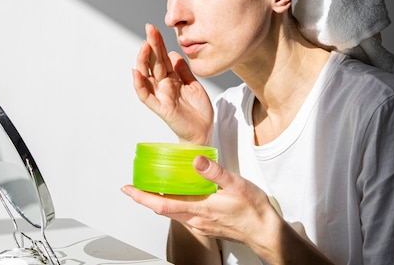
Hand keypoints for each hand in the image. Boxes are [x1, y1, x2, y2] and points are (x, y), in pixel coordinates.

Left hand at [122, 156, 278, 250]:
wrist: (265, 232)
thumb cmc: (253, 210)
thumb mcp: (237, 185)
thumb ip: (215, 172)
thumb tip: (196, 160)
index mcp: (200, 209)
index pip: (163, 204)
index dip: (143, 197)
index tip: (128, 189)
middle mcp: (196, 220)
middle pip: (162, 210)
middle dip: (144, 199)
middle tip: (131, 188)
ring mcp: (200, 224)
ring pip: (172, 213)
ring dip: (157, 202)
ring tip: (149, 189)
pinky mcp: (206, 224)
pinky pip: (182, 215)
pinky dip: (172, 205)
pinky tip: (176, 195)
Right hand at [132, 23, 213, 144]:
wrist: (203, 131)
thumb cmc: (198, 110)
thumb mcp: (193, 84)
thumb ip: (183, 70)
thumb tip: (173, 54)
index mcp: (172, 78)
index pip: (162, 57)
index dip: (157, 43)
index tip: (154, 28)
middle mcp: (163, 85)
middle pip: (154, 63)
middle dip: (151, 45)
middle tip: (149, 29)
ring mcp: (161, 96)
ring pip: (147, 76)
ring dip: (143, 61)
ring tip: (144, 46)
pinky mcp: (161, 108)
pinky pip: (147, 96)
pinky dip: (140, 85)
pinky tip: (136, 73)